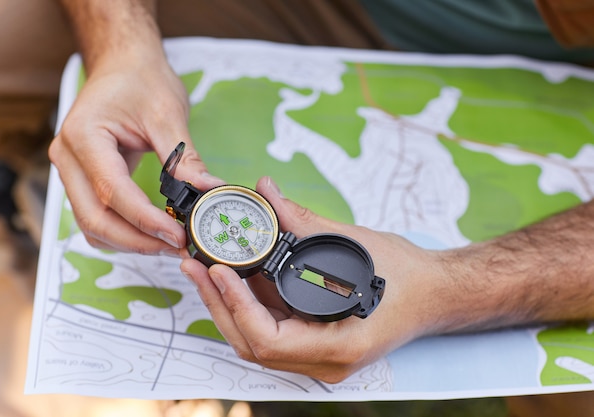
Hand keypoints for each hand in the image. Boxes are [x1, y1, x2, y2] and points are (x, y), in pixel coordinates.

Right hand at [49, 51, 223, 253]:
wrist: (123, 66)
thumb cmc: (141, 81)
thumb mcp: (167, 114)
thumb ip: (184, 158)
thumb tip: (210, 192)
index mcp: (83, 136)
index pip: (111, 191)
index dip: (145, 220)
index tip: (178, 235)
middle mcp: (67, 158)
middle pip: (94, 219)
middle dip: (137, 241)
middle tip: (177, 246)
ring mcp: (71, 171)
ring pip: (92, 226)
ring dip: (129, 243)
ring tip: (168, 243)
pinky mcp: (83, 180)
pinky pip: (96, 218)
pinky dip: (122, 233)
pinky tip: (152, 233)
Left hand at [181, 177, 447, 382]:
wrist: (437, 294)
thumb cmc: (408, 276)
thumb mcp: (354, 246)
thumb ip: (303, 221)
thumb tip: (266, 192)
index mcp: (340, 347)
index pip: (270, 341)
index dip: (237, 306)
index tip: (218, 271)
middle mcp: (325, 362)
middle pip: (253, 344)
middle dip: (219, 304)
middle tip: (195, 266)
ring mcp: (319, 357)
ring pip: (257, 341)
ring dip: (228, 304)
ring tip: (205, 268)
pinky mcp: (314, 343)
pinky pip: (271, 330)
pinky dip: (249, 305)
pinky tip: (234, 276)